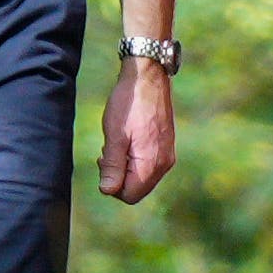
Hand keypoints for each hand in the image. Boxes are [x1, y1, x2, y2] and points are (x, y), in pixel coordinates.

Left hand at [98, 56, 177, 203]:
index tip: (105, 161)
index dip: (112, 185)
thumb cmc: (129, 104)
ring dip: (125, 167)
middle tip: (108, 152)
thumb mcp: (114, 135)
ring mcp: (167, 154)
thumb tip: (107, 191)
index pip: (129, 196)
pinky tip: (127, 140)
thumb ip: (112, 166)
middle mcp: (164, 163)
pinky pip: (147, 164)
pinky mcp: (165, 146)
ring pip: (141, 177)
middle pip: (137, 189)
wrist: (148, 76)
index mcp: (152, 163)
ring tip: (117, 143)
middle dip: (119, 176)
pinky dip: (134, 159)